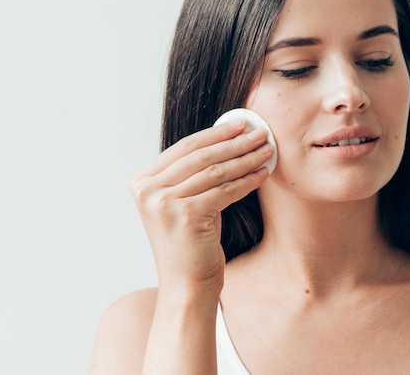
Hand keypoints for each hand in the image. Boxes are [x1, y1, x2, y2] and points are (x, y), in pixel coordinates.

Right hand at [130, 120, 272, 293]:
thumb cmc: (191, 243)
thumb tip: (228, 137)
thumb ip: (194, 173)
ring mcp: (164, 203)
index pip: (185, 147)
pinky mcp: (185, 215)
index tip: (240, 123)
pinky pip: (225, 190)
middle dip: (235, 142)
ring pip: (215, 170)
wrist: (186, 286)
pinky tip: (263, 174)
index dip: (215, 133)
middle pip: (200, 155)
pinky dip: (248, 180)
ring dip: (246, 158)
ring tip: (267, 150)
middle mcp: (147, 190)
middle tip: (261, 133)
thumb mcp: (184, 202)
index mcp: (142, 182)